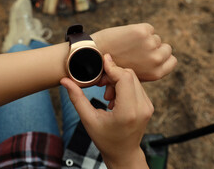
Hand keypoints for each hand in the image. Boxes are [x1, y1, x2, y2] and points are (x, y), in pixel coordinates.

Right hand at [61, 54, 152, 168]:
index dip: (112, 67)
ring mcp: (147, 106)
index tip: (102, 60)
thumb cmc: (105, 139)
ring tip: (107, 96)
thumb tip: (65, 80)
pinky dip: (124, 86)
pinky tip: (115, 98)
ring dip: (118, 80)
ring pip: (133, 79)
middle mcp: (141, 107)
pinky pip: (136, 85)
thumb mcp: (88, 119)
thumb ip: (77, 98)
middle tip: (100, 84)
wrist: (124, 153)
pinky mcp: (148, 105)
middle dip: (112, 74)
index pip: (124, 78)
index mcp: (127, 112)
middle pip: (129, 75)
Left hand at [91, 23, 176, 80]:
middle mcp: (156, 59)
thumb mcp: (126, 79)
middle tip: (138, 49)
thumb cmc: (106, 69)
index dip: (163, 57)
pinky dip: (138, 29)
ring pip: (155, 37)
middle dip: (154, 47)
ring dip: (144, 38)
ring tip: (128, 44)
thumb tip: (113, 98)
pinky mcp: (142, 31)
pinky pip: (148, 28)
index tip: (153, 54)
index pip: (172, 60)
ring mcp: (150, 44)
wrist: (94, 54)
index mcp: (156, 73)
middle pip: (166, 47)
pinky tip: (126, 36)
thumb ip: (135, 79)